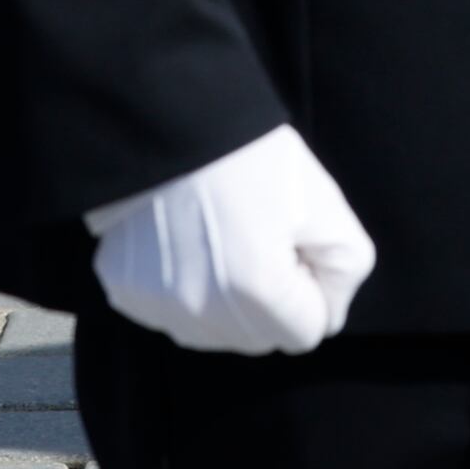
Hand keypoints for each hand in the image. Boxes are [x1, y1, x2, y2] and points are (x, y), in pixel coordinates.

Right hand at [85, 123, 375, 355]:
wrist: (172, 128)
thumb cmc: (255, 162)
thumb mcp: (326, 206)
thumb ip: (344, 271)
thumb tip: (326, 317)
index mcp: (254, 289)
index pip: (306, 334)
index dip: (311, 290)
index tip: (295, 248)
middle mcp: (199, 310)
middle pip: (261, 339)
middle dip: (273, 301)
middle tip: (262, 240)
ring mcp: (156, 305)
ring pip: (217, 333)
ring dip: (231, 304)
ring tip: (226, 242)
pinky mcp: (125, 293)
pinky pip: (175, 316)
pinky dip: (191, 293)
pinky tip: (192, 247)